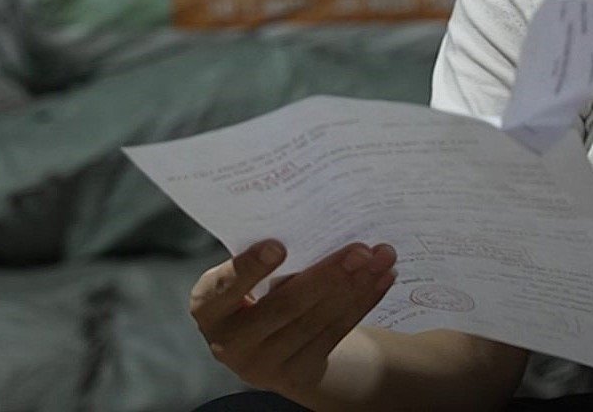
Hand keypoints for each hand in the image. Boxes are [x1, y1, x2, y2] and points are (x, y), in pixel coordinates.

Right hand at [190, 239, 396, 394]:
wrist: (270, 344)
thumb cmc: (258, 288)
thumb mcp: (248, 276)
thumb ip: (268, 257)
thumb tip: (319, 218)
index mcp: (209, 306)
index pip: (226, 287)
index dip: (250, 268)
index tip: (279, 246)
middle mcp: (229, 341)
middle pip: (283, 306)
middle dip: (326, 276)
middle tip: (360, 250)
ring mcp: (262, 364)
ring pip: (316, 322)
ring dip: (355, 287)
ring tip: (382, 257)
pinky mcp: (296, 374)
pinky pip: (335, 334)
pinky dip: (362, 303)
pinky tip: (382, 279)